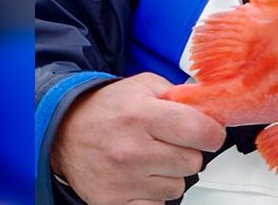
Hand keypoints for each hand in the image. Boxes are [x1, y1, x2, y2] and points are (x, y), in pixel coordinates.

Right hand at [50, 72, 225, 203]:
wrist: (65, 133)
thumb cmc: (106, 109)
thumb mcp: (143, 86)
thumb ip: (179, 94)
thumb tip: (211, 107)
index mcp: (142, 115)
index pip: (200, 131)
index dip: (212, 132)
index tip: (209, 132)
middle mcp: (132, 150)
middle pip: (193, 162)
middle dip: (188, 151)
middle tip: (170, 142)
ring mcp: (123, 180)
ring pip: (178, 186)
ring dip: (170, 174)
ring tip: (150, 158)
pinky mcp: (114, 203)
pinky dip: (154, 193)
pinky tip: (140, 176)